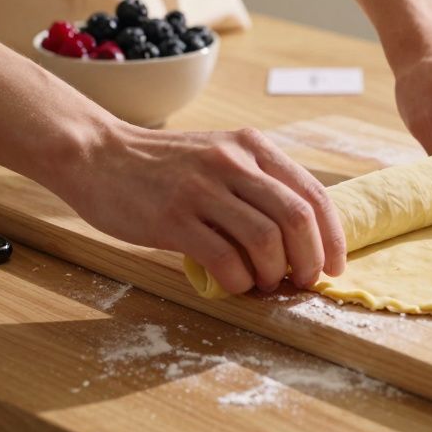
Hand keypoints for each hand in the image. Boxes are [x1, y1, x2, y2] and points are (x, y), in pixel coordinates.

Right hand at [57, 125, 346, 293]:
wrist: (97, 155)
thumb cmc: (162, 164)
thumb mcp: (218, 154)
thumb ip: (256, 182)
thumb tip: (299, 235)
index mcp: (251, 146)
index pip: (312, 193)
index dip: (332, 236)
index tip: (334, 264)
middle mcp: (232, 162)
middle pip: (297, 217)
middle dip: (311, 259)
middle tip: (305, 282)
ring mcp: (202, 189)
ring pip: (266, 239)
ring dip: (275, 273)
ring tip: (266, 284)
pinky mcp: (173, 218)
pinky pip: (224, 259)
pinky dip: (239, 281)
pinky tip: (235, 285)